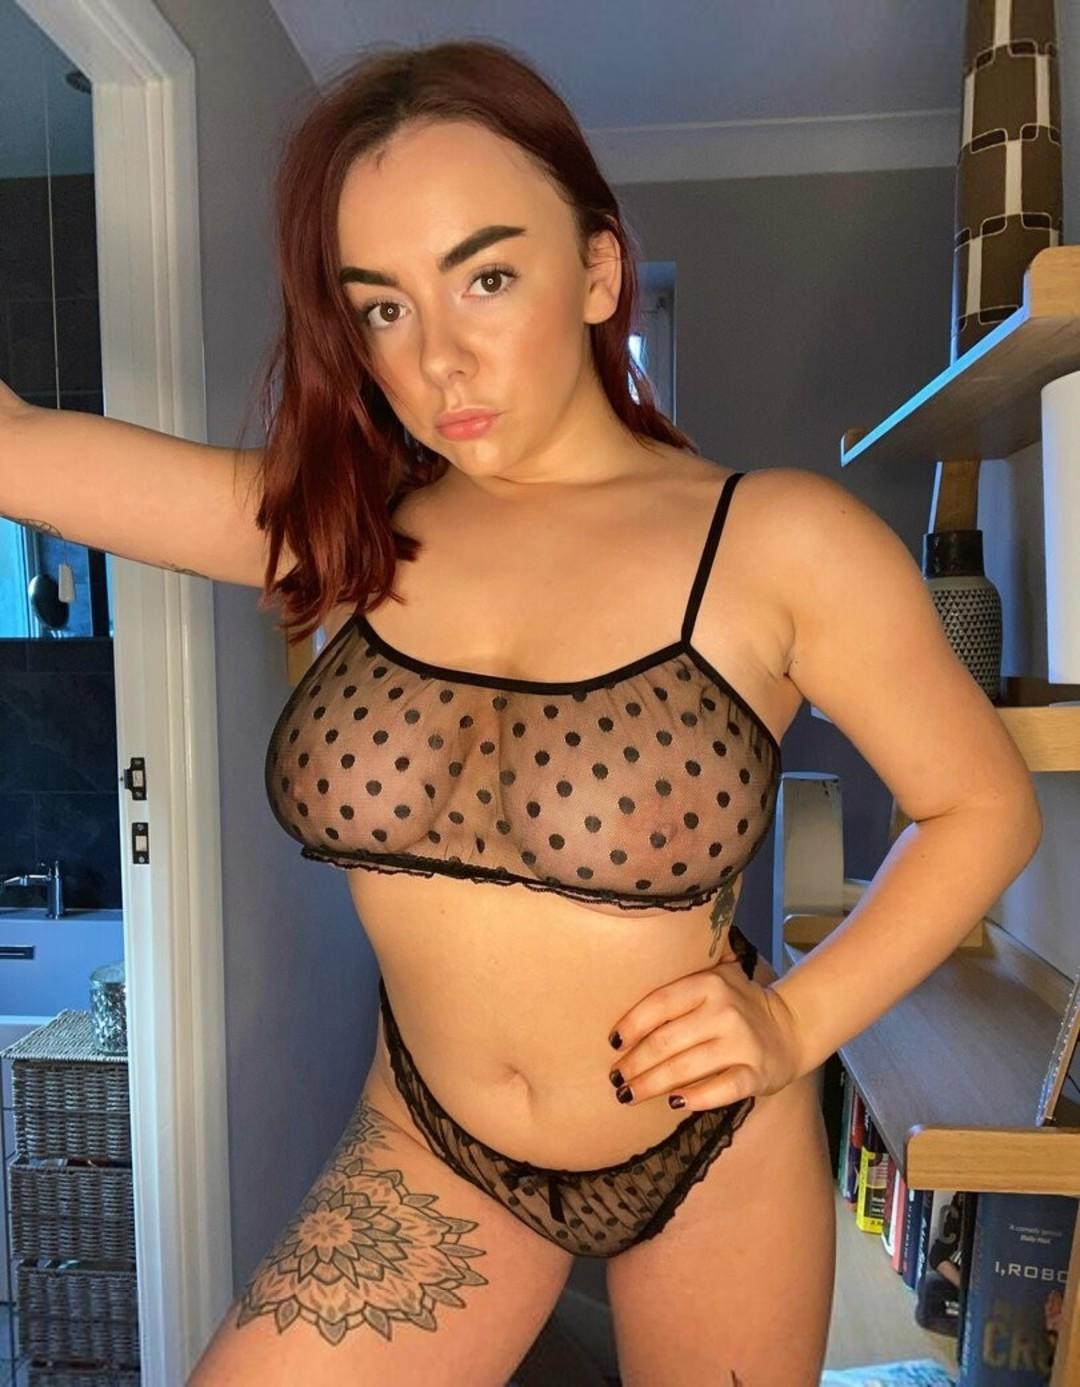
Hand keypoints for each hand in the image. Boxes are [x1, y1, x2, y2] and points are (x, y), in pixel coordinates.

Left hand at [605, 960, 802, 1111]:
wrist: (791, 1027)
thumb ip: (686, 964)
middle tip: (616, 1078)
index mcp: (710, 983)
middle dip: (634, 1063)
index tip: (613, 1042)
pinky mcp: (756, 1073)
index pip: (659, 1004)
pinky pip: (721, 1089)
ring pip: (685, 1068)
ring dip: (651, 1085)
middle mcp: (725, 1011)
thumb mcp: (717, 974)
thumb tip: (637, 952)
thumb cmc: (737, 1004)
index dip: (631, 1025)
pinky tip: (673, 1103)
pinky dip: (695, 1098)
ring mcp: (742, 1044)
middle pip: (665, 1041)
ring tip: (628, 1094)